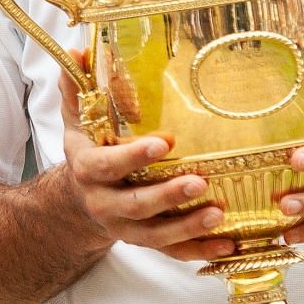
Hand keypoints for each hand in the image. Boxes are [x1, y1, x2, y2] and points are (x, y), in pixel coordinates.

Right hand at [59, 52, 234, 263]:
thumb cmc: (89, 150)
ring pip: (155, 236)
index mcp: (88, 170)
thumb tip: (77, 50)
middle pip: (135, 205)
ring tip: (218, 214)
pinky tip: (227, 244)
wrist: (80, 199)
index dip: (133, 157)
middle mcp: (104, 204)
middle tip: (200, 181)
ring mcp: (125, 228)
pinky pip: (172, 252)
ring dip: (187, 228)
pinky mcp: (145, 242)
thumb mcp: (76, 119)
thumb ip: (77, 88)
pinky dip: (198, 251)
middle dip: (168, 196)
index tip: (164, 143)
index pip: (108, 166)